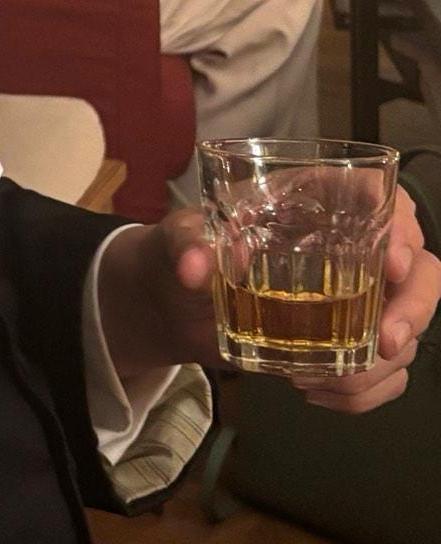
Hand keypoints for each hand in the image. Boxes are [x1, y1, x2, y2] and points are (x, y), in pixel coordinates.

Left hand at [96, 189, 440, 413]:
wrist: (174, 304)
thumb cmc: (185, 250)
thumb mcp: (177, 239)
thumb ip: (185, 244)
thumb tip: (197, 265)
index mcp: (315, 202)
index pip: (381, 197)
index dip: (400, 226)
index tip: (391, 263)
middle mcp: (350, 246)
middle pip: (419, 267)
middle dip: (414, 306)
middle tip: (388, 342)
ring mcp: (357, 296)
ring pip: (407, 326)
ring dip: (379, 364)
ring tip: (315, 378)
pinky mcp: (347, 339)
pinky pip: (387, 371)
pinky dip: (365, 392)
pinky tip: (316, 393)